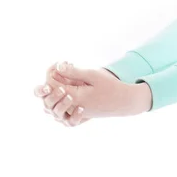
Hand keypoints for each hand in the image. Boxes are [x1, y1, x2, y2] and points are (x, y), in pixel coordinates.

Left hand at [34, 61, 150, 125]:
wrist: (124, 102)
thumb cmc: (111, 87)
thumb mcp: (92, 75)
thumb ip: (74, 72)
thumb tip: (57, 67)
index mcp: (74, 97)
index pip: (52, 86)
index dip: (52, 73)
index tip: (61, 63)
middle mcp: (72, 107)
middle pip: (53, 93)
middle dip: (55, 78)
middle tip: (66, 65)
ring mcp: (76, 112)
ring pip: (59, 99)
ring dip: (60, 86)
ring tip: (69, 73)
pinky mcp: (80, 113)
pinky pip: (66, 104)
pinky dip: (67, 93)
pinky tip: (75, 83)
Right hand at [34, 62, 92, 126]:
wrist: (103, 93)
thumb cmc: (88, 81)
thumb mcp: (81, 74)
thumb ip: (70, 72)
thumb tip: (59, 65)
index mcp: (51, 91)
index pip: (39, 92)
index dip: (40, 91)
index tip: (48, 87)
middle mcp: (54, 104)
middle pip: (46, 104)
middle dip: (53, 97)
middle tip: (62, 90)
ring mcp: (62, 114)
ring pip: (56, 114)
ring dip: (62, 106)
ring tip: (71, 97)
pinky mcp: (72, 120)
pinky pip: (70, 123)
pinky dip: (75, 117)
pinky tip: (82, 109)